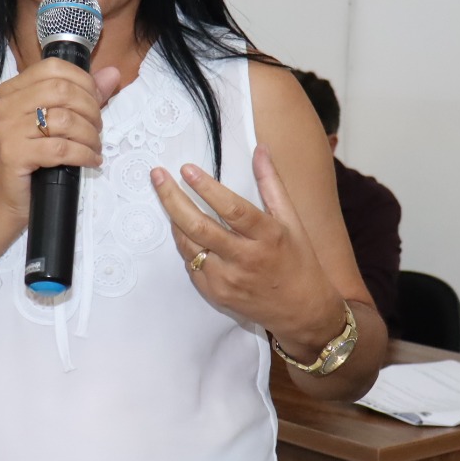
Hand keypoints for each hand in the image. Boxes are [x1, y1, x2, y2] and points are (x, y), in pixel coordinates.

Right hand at [0, 58, 120, 221]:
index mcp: (12, 91)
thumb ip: (82, 95)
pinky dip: (83, 154)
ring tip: (94, 146)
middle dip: (90, 109)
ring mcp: (7, 129)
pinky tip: (91, 160)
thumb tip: (112, 74)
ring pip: (64, 120)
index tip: (96, 101)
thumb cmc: (31, 160)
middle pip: (61, 91)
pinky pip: (60, 148)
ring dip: (89, 135)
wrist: (4, 199)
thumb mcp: (54, 123)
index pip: (53, 68)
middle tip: (97, 128)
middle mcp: (6, 105)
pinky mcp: (14, 154)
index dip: (83, 82)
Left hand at [151, 145, 341, 346]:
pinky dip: (185, 244)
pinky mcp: (216, 294)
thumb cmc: (298, 261)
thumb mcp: (292, 221)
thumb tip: (260, 149)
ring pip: (189, 245)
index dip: (207, 188)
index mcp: (268, 236)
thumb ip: (272, 184)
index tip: (186, 169)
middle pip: (200, 226)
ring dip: (174, 219)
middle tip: (157, 176)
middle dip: (173, 198)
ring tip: (166, 196)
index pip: (232, 209)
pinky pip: (191, 264)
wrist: (302, 311)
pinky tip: (183, 229)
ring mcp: (228, 280)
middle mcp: (246, 259)